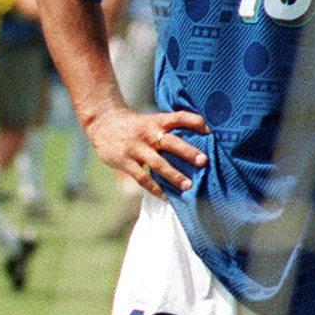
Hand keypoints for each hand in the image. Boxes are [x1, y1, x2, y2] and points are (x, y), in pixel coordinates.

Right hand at [87, 106, 210, 194]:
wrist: (103, 124)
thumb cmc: (136, 126)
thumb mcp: (152, 121)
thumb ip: (170, 130)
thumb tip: (200, 141)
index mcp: (157, 121)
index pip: (179, 117)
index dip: (195, 122)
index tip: (210, 130)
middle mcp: (148, 134)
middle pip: (170, 142)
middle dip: (187, 151)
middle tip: (203, 161)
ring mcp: (136, 149)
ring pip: (157, 164)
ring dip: (174, 175)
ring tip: (188, 186)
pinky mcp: (125, 162)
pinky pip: (142, 178)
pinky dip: (155, 188)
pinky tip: (166, 197)